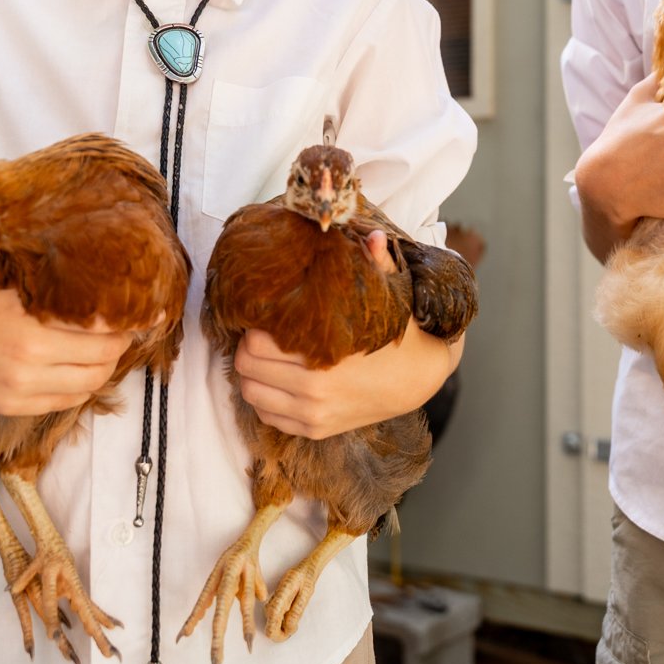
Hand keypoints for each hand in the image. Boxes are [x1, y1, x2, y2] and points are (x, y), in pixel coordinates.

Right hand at [0, 254, 136, 416]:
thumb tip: (83, 224)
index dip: (129, 312)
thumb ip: (31, 250)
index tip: (143, 301)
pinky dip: (82, 384)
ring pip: (90, 382)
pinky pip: (66, 400)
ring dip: (106, 364)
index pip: (101, 320)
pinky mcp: (9, 405)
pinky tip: (81, 364)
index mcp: (25, 311)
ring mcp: (17, 384)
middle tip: (128, 323)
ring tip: (108, 344)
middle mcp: (26, 352)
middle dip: (123, 339)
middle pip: (104, 354)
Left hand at [236, 233, 458, 439]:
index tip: (266, 317)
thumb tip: (371, 234)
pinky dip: (265, 398)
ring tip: (265, 358)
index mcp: (324, 354)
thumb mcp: (390, 296)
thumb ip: (377, 263)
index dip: (255, 326)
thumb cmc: (396, 333)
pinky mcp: (314, 430)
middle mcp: (313, 389)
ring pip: (250, 393)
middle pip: (246, 366)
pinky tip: (278, 382)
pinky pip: (267, 416)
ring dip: (252, 374)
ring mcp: (312, 413)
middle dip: (247, 348)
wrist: (417, 380)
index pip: (256, 341)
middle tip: (260, 336)